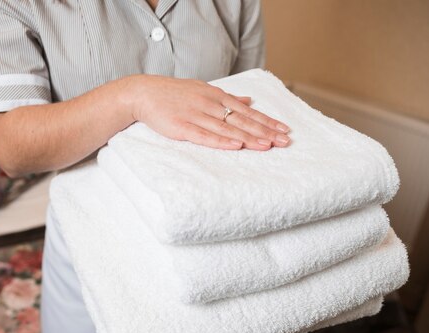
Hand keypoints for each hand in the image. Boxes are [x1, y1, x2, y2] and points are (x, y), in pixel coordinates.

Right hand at [129, 75, 290, 150]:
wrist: (143, 93)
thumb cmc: (174, 94)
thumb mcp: (203, 90)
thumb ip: (227, 97)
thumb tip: (249, 100)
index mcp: (216, 95)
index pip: (248, 110)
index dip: (267, 120)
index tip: (285, 129)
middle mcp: (210, 104)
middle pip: (243, 120)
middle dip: (266, 131)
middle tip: (285, 141)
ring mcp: (196, 115)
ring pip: (228, 128)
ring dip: (250, 137)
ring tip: (268, 146)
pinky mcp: (182, 127)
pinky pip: (205, 136)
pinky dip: (222, 141)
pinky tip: (237, 145)